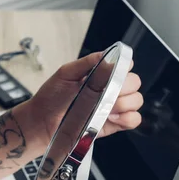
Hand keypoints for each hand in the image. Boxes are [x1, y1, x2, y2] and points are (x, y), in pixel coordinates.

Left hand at [26, 52, 142, 149]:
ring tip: (106, 106)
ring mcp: (112, 106)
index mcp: (99, 74)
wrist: (42, 122)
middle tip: (107, 91)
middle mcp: (109, 89)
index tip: (115, 72)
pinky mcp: (113, 124)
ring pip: (136, 100)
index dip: (124, 67)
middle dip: (124, 86)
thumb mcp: (65, 74)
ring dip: (125, 103)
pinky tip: (111, 116)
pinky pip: (134, 120)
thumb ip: (86, 63)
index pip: (125, 65)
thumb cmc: (51, 97)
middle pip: (134, 82)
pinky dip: (127, 118)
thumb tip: (105, 55)